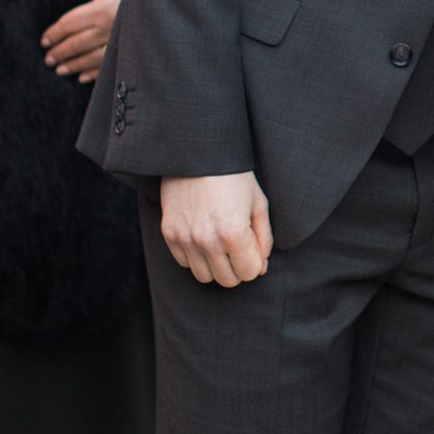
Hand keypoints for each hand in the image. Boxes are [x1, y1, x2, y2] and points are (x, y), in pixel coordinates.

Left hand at [41, 0, 122, 82]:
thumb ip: (94, 3)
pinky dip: (93, 72)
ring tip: (60, 70)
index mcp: (102, 9)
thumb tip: (80, 20)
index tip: (44, 40)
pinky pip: (107, 66)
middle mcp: (109, 27)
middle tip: (48, 59)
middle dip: (60, 52)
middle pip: (77, 43)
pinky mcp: (129, 52)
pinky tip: (82, 77)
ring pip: (90, 58)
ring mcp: (120, 42)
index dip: (54, 33)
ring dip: (73, 65)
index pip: (69, 24)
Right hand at [160, 171, 273, 286]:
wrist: (198, 153)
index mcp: (233, 233)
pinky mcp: (169, 232)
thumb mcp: (258, 203)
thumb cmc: (234, 176)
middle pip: (227, 280)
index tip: (253, 251)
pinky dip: (196, 257)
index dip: (255, 264)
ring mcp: (185, 238)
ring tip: (221, 246)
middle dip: (237, 269)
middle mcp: (207, 240)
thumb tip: (261, 267)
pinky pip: (184, 262)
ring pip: (204, 276)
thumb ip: (263, 239)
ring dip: (216, 267)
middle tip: (238, 250)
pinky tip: (203, 238)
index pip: (249, 273)